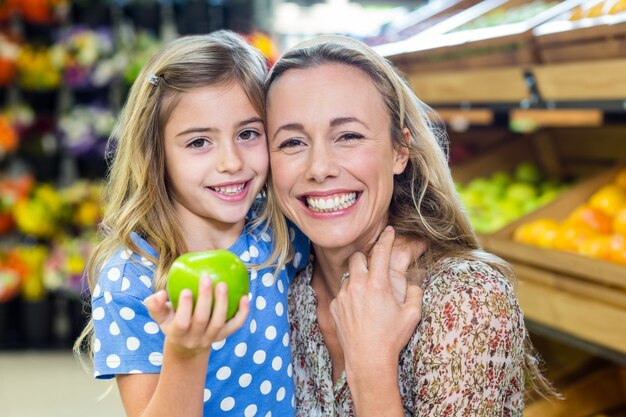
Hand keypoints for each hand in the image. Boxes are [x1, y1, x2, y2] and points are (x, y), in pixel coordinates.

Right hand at [145, 275, 248, 357]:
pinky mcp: (223, 336)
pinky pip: (235, 325)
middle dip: (205, 299)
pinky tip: (245, 297)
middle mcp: (194, 339)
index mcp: (177, 333)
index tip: (187, 289)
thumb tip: (160, 294)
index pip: (181, 323)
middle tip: (206, 277)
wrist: (187, 345)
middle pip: (202, 320)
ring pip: (219, 322)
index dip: (184, 307)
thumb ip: (155, 304)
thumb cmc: (171, 321)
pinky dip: (242, 313)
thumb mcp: (160, 316)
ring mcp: (210, 338)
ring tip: (223, 284)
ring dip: (222, 302)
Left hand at [330, 226, 422, 375]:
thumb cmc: (392, 338)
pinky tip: (359, 310)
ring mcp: (343, 296)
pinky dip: (350, 295)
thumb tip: (412, 283)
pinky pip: (342, 293)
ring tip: (368, 292)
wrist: (368, 360)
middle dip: (366, 257)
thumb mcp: (412, 314)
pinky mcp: (334, 306)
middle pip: (358, 257)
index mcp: (377, 283)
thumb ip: (414, 292)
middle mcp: (357, 285)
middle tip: (375, 266)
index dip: (386, 238)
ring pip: (348, 275)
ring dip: (358, 277)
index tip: (389, 230)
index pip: (381, 251)